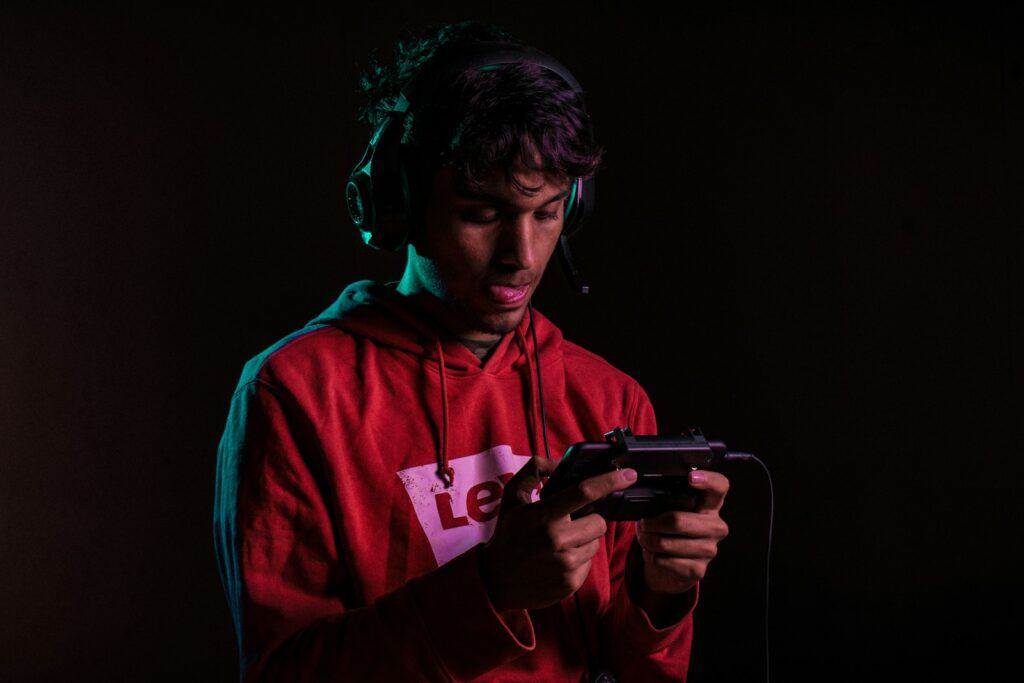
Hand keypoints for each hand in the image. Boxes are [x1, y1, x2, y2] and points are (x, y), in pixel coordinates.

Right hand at [480, 456, 637, 611]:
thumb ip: (534, 471)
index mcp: (543, 515)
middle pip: (599, 522)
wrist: (494, 579)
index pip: (584, 492)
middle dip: (589, 520)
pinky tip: (559, 560)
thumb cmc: (507, 534)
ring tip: (560, 543)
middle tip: (570, 523)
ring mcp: (565, 564)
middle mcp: (557, 539)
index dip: (610, 481)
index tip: (629, 474)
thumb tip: (557, 463)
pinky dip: (578, 559)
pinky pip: (589, 563)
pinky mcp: (571, 583)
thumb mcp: (512, 496)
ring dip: (584, 540)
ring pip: (596, 544)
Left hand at [635, 470, 729, 594]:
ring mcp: (710, 549)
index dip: (708, 480)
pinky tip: (653, 554)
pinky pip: (664, 561)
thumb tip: (648, 498)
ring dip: (648, 541)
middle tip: (643, 524)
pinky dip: (651, 557)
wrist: (672, 568)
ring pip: (666, 543)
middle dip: (652, 523)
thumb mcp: (671, 511)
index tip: (690, 477)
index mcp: (711, 506)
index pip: (720, 486)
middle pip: (678, 520)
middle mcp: (716, 526)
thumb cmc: (670, 531)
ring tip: (645, 539)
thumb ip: (667, 501)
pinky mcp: (698, 570)